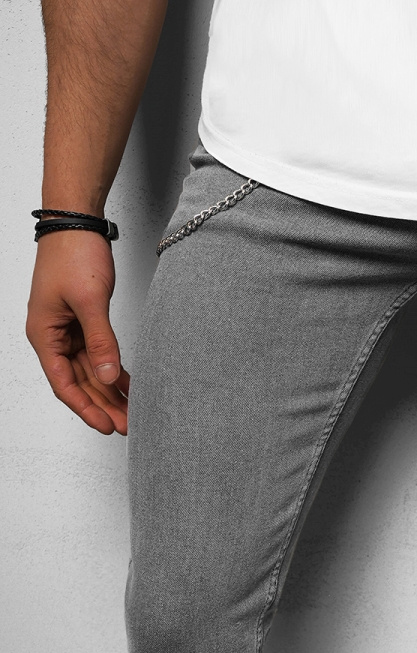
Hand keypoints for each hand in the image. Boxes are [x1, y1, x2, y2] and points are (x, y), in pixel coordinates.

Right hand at [26, 231, 129, 434]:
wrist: (76, 222)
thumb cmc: (73, 253)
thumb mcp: (89, 301)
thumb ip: (100, 341)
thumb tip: (107, 377)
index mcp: (45, 334)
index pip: (64, 383)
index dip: (85, 408)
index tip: (107, 426)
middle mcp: (53, 336)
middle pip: (78, 382)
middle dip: (102, 405)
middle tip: (128, 425)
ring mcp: (68, 330)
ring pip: (90, 372)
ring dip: (109, 392)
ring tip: (131, 412)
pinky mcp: (83, 322)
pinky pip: (97, 355)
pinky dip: (113, 371)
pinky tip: (129, 386)